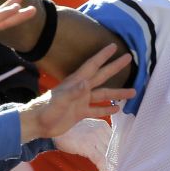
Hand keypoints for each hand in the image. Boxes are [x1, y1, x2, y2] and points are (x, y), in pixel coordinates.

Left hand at [17, 43, 136, 138]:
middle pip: (102, 76)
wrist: (37, 124)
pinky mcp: (80, 113)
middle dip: (115, 67)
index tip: (113, 46)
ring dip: (117, 93)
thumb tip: (87, 83)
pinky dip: (106, 109)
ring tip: (133, 92)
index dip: (102, 56)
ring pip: (103, 95)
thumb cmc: (45, 110)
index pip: (92, 65)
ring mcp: (81, 101)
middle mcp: (81, 89)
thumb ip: (73, 92)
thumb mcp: (59, 100)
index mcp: (76, 82)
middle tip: (129, 58)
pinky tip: (117, 109)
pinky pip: (96, 110)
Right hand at [54, 118, 113, 170]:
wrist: (54, 129)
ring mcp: (94, 137)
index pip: (116, 141)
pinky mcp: (87, 146)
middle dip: (117, 161)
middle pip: (114, 148)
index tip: (121, 163)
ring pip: (109, 155)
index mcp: (103, 125)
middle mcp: (101, 130)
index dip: (119, 153)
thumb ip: (99, 137)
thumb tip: (108, 152)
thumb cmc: (70, 131)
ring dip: (112, 168)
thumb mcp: (88, 130)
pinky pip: (100, 160)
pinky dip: (105, 170)